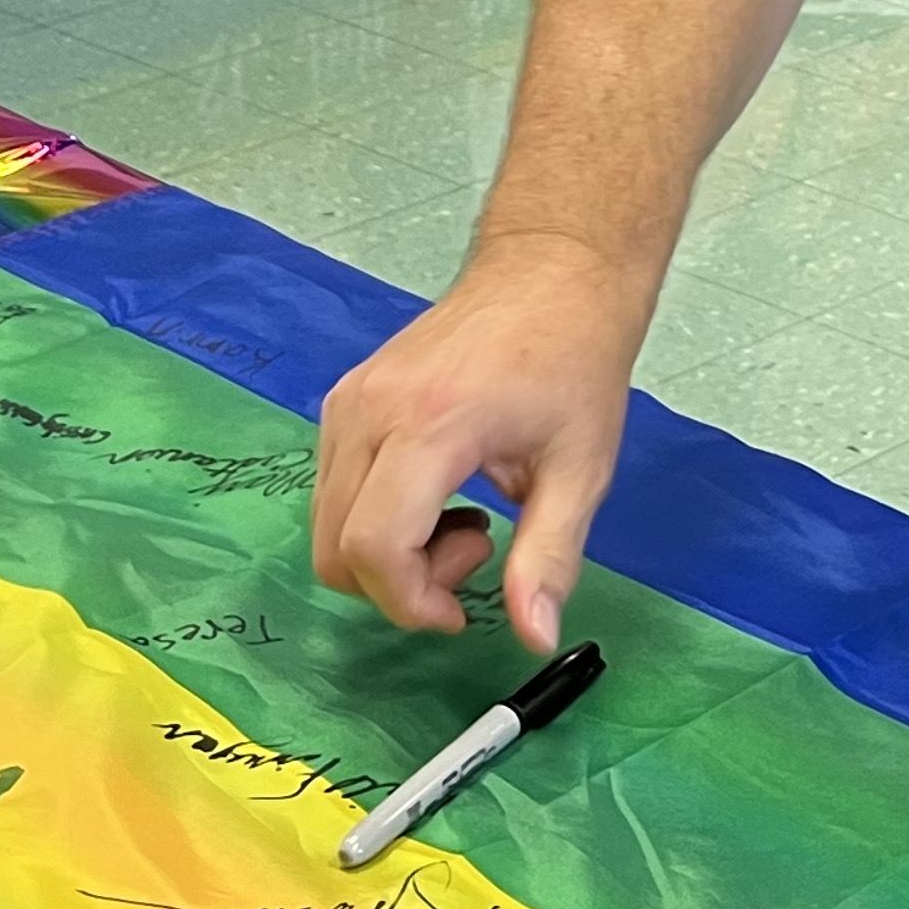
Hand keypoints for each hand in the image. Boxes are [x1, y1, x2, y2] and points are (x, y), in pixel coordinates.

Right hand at [312, 232, 647, 653]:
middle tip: (476, 552)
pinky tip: (438, 493)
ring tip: (464, 519)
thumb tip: (536, 637)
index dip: (410, 602)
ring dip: (387, 552)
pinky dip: (374, 517)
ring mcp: (350, 398)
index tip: (464, 609)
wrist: (552, 270)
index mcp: (430, 423)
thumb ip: (550, 557)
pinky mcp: (346, 397)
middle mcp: (371, 409)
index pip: (373, 546)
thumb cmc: (574, 362)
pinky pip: (334, 488)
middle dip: (398, 584)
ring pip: (327, 524)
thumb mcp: (581, 468)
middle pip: (335, 548)